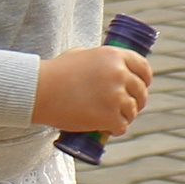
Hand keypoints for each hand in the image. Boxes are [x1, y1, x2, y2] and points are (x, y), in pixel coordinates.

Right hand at [31, 45, 151, 135]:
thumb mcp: (81, 54)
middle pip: (140, 92)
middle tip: (129, 107)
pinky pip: (122, 126)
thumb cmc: (55, 72)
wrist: (39, 91)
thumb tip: (112, 65)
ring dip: (126, 116)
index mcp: (114, 55)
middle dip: (137, 101)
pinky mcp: (108, 116)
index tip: (142, 87)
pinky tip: (109, 129)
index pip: (143, 68)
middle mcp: (119, 74)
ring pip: (132, 111)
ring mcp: (115, 96)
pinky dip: (116, 129)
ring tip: (114, 118)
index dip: (145, 79)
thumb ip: (100, 59)